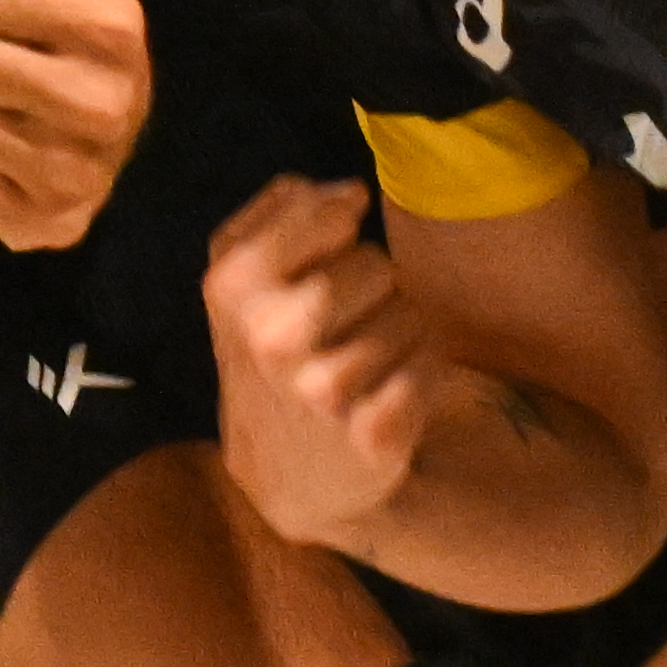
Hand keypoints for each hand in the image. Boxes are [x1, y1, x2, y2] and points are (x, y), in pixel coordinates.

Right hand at [200, 177, 437, 560]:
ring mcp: (324, 389)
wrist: (286, 474)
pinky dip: (422, 368)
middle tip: (344, 320)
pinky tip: (390, 389)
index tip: (333, 246)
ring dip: (399, 329)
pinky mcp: (376, 432)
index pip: (328, 212)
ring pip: (410, 312)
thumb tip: (344, 192)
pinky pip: (432, 360)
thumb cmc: (268, 358)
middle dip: (370, 285)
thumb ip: (277, 216)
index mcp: (233, 287)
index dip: (341, 224)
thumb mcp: (238, 283)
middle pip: (376, 264)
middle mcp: (273, 337)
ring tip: (367, 359)